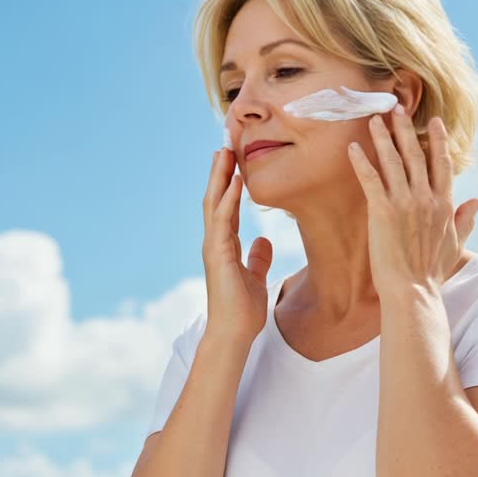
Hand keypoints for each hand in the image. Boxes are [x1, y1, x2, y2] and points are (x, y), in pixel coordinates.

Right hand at [201, 147, 273, 346]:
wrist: (234, 333)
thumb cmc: (243, 310)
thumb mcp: (255, 277)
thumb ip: (257, 258)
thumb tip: (263, 242)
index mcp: (225, 245)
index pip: (227, 206)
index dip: (230, 183)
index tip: (235, 159)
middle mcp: (216, 241)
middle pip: (216, 198)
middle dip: (220, 171)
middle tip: (225, 143)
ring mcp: (214, 246)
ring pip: (214, 203)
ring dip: (219, 177)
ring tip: (224, 151)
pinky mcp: (217, 254)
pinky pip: (222, 221)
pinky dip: (228, 200)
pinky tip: (234, 182)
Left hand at [346, 107, 477, 296]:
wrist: (413, 290)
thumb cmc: (433, 272)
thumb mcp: (455, 244)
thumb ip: (466, 220)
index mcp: (444, 204)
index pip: (442, 164)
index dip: (438, 140)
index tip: (433, 121)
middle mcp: (425, 198)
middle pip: (415, 154)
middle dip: (405, 128)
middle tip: (396, 107)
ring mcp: (404, 203)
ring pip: (393, 161)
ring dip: (382, 137)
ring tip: (373, 119)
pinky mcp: (383, 211)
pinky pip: (371, 179)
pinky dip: (361, 162)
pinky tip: (353, 148)